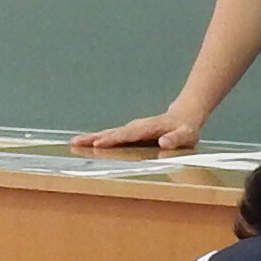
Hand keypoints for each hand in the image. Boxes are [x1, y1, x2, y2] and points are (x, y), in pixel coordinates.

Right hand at [72, 110, 203, 154]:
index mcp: (148, 128)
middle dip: (94, 138)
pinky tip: (86, 144)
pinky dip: (97, 139)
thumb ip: (176, 139)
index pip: (128, 134)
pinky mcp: (129, 133)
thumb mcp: (186, 136)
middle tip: (76, 143)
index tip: (98, 144)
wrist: (184, 116)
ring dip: (91, 138)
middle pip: (112, 132)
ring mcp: (131, 129)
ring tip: (74, 143)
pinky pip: (111, 136)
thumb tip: (163, 142)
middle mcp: (136, 127)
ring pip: (108, 133)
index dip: (113, 139)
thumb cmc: (185, 129)